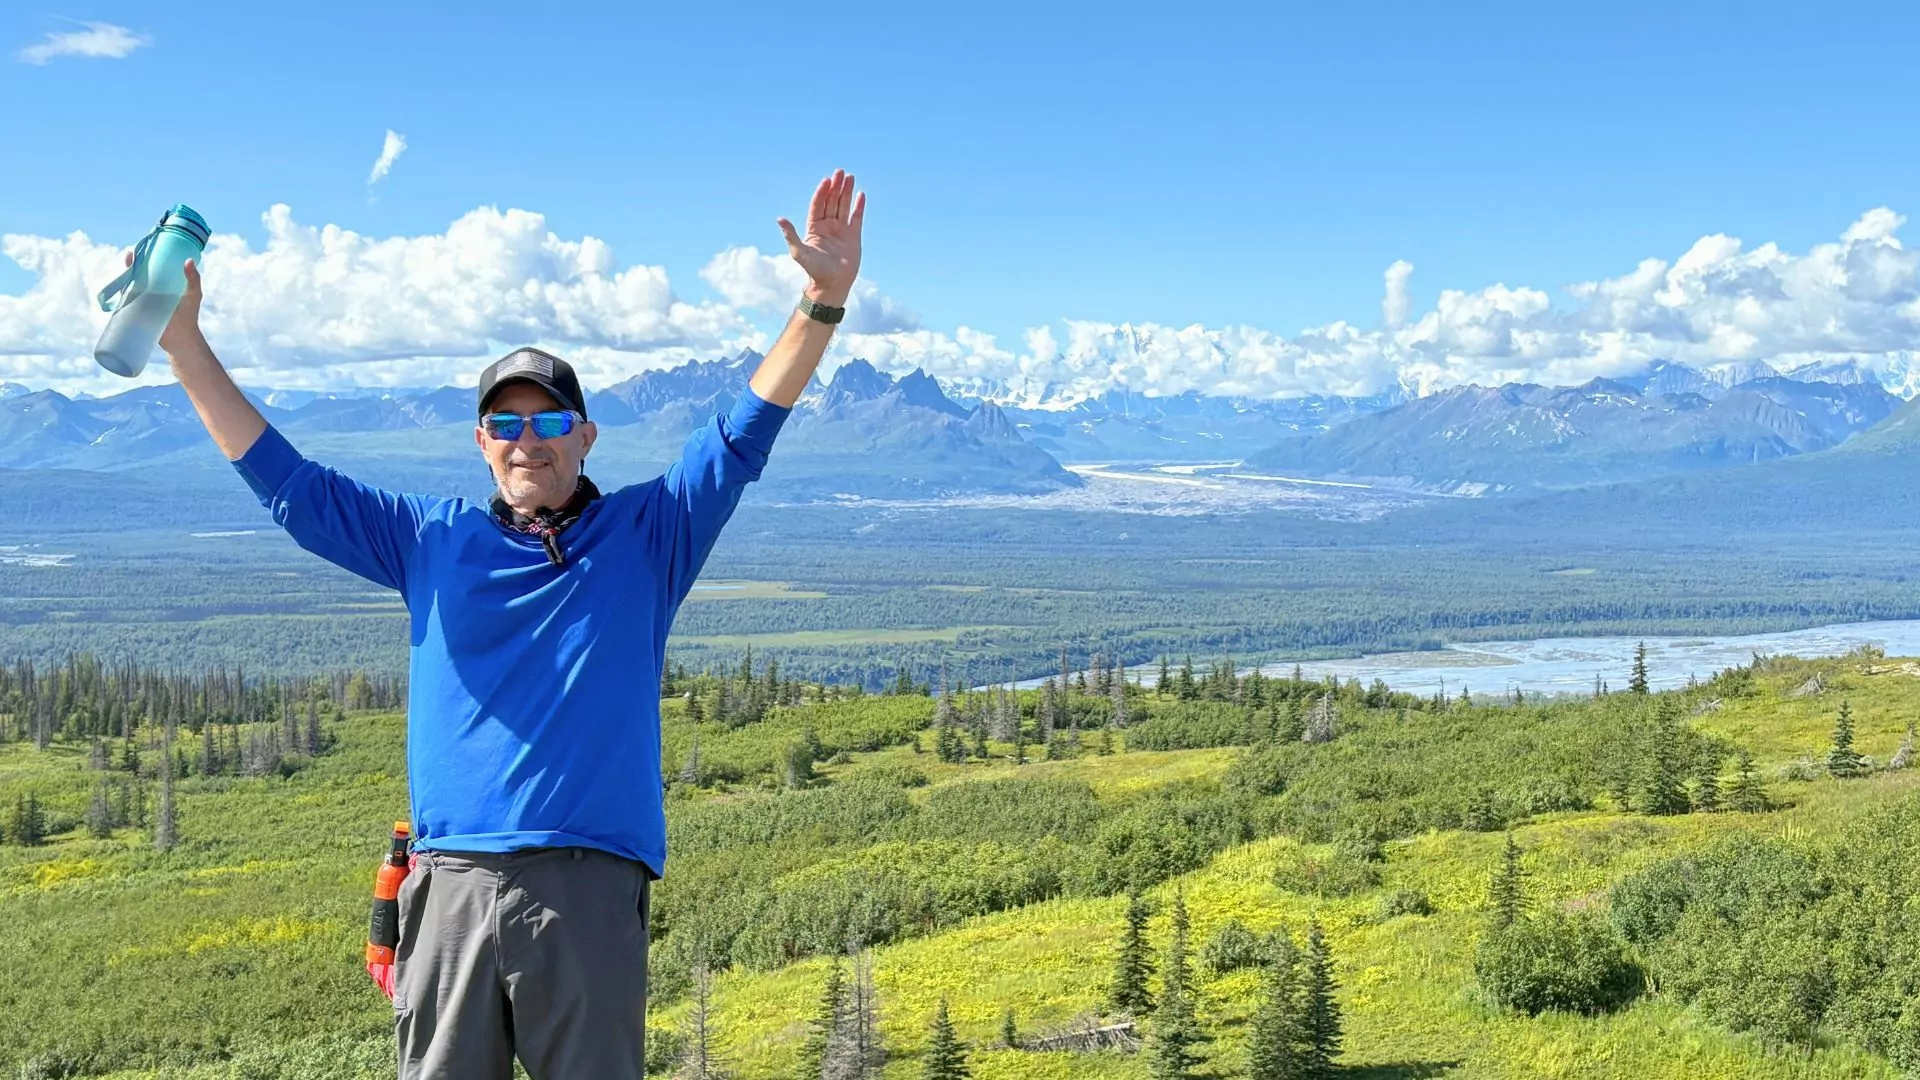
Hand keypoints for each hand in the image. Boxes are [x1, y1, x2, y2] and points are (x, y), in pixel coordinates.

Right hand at [123, 249, 206, 357]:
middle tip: (131, 255)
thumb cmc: (189, 315)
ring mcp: (143, 299)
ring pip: (131, 283)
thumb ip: (193, 280)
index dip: (147, 257)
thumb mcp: (193, 295)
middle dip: (133, 264)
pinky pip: (126, 298)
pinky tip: (118, 283)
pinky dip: (120, 290)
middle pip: (139, 273)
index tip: (143, 248)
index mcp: (165, 283)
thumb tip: (189, 260)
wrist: (180, 339)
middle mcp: (153, 289)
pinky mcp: (136, 310)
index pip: (154, 266)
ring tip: (126, 268)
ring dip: (125, 275)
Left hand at [777, 169, 864, 308]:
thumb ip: (790, 234)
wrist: (832, 284)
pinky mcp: (853, 236)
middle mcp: (827, 226)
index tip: (827, 180)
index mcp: (814, 228)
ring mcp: (841, 230)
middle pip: (831, 201)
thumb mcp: (799, 252)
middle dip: (835, 186)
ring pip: (843, 206)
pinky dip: (858, 206)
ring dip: (846, 191)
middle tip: (840, 172)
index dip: (822, 192)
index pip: (818, 205)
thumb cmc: (814, 270)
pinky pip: (856, 218)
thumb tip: (779, 219)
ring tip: (850, 177)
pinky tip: (860, 195)